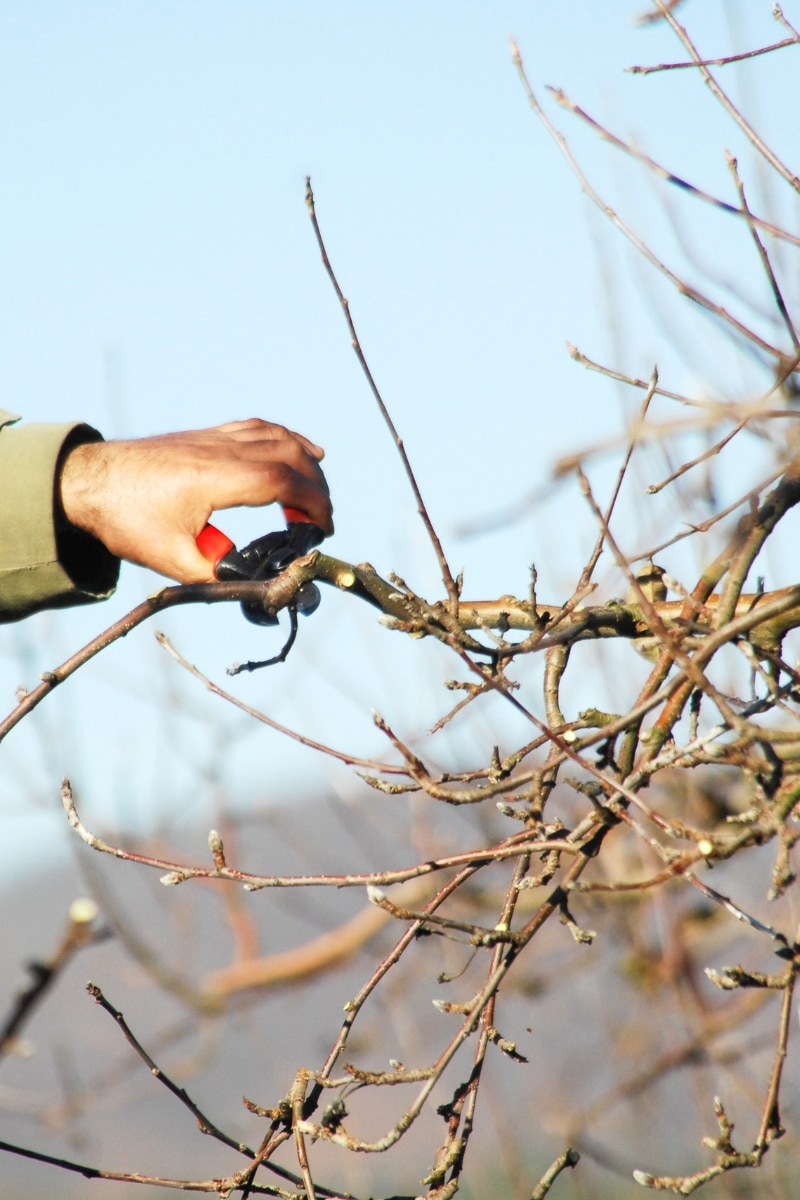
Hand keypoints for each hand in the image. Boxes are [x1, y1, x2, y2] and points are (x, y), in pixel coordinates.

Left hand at [59, 418, 332, 582]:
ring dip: (306, 462)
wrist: (87, 481)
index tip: (322, 529)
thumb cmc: (125, 517)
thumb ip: (216, 573)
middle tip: (320, 521)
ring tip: (315, 493)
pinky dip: (286, 440)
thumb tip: (253, 586)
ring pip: (278, 437)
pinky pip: (259, 428)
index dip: (314, 504)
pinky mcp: (208, 435)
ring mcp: (215, 438)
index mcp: (216, 477)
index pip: (284, 481)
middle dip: (317, 488)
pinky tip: (298, 451)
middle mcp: (222, 450)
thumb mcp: (172, 558)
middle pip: (291, 455)